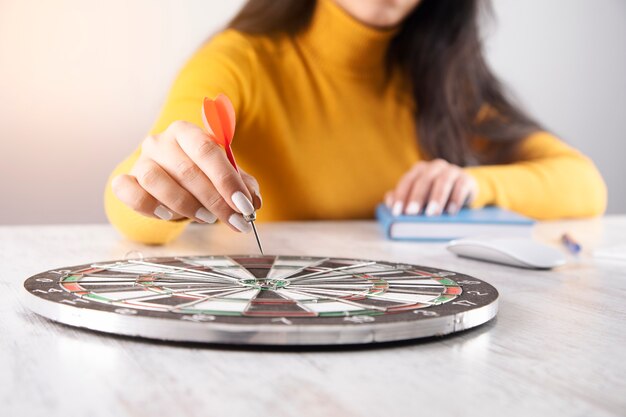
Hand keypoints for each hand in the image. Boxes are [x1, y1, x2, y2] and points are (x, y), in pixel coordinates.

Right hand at [111, 120, 261, 232]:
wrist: (171, 182)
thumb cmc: (201, 176)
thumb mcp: (224, 176)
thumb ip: (242, 185)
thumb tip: (254, 201)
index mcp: (187, 131)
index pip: (207, 150)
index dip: (227, 179)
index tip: (244, 204)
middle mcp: (160, 142)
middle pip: (186, 169)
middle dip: (215, 200)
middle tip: (234, 220)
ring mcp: (141, 161)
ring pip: (157, 181)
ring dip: (186, 204)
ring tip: (207, 217)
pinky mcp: (126, 181)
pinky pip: (130, 193)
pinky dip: (149, 206)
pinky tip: (168, 215)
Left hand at [384, 159, 476, 215]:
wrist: (463, 190)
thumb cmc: (434, 195)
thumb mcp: (419, 197)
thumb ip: (402, 197)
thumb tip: (390, 202)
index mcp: (420, 170)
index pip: (407, 180)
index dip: (401, 196)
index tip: (397, 212)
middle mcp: (435, 167)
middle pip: (424, 180)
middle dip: (417, 197)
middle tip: (412, 213)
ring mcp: (452, 171)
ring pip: (443, 181)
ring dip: (436, 198)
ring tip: (432, 214)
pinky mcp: (467, 179)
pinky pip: (461, 187)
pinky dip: (455, 199)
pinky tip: (451, 212)